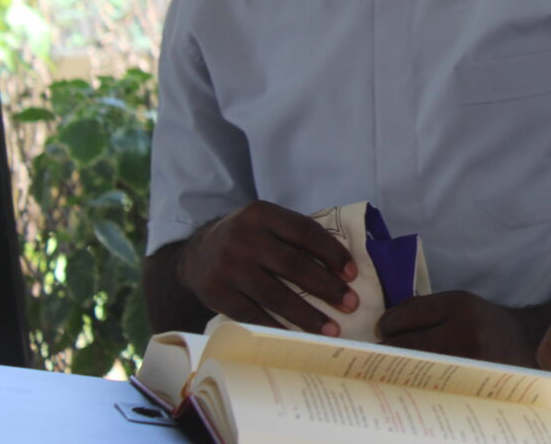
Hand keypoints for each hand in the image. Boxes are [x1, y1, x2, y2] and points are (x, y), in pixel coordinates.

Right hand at [179, 200, 356, 334]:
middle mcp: (243, 238)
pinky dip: (277, 327)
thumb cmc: (248, 239)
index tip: (353, 274)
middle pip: (293, 265)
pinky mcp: (216, 293)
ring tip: (331, 329)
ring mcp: (228, 267)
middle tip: (351, 304)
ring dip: (307, 315)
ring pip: (275, 295)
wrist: (198, 253)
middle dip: (326, 287)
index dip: (332, 253)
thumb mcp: (268, 224)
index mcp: (262, 214)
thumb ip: (297, 237)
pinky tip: (297, 337)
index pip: (305, 232)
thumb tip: (343, 266)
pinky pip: (253, 314)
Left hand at [378, 291, 550, 365]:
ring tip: (392, 366)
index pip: (410, 313)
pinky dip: (418, 379)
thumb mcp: (461, 304)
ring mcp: (466, 359)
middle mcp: (463, 330)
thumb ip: (427, 309)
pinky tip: (412, 379)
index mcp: (459, 304)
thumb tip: (386, 324)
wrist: (525, 342)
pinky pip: (431, 381)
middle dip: (388, 348)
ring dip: (399, 367)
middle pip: (408, 343)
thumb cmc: (485, 321)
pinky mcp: (468, 379)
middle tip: (378, 353)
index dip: (389, 323)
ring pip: (416, 365)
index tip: (381, 329)